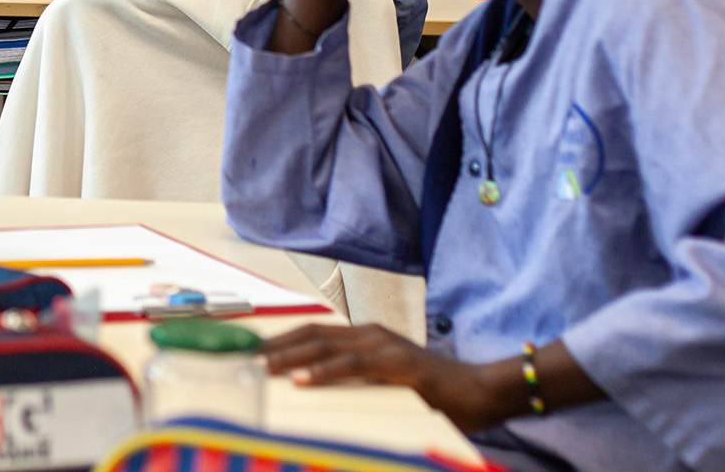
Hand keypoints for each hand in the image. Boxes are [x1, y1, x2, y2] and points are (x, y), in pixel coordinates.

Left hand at [261, 324, 504, 432]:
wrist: (478, 391)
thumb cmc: (432, 392)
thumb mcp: (386, 382)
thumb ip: (358, 380)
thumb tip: (319, 390)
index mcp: (366, 336)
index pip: (314, 331)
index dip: (282, 339)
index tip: (252, 350)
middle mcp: (371, 334)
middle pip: (313, 334)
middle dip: (277, 345)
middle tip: (247, 358)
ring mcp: (385, 346)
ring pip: (327, 347)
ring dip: (292, 357)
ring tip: (265, 367)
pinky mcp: (398, 365)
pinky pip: (354, 367)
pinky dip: (325, 372)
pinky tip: (303, 380)